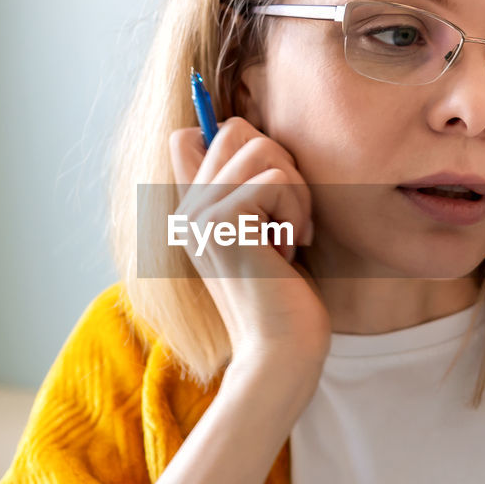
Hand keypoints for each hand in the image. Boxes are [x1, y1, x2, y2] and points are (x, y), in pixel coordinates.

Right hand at [169, 117, 329, 399]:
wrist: (280, 354)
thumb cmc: (283, 301)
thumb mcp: (263, 238)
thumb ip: (249, 193)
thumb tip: (251, 139)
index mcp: (192, 211)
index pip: (188, 136)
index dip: (232, 140)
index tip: (267, 185)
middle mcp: (187, 209)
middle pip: (236, 129)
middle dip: (281, 165)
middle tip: (288, 219)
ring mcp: (199, 215)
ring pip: (261, 148)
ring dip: (294, 191)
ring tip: (289, 237)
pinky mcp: (222, 222)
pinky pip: (276, 179)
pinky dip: (296, 212)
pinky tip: (289, 251)